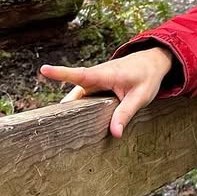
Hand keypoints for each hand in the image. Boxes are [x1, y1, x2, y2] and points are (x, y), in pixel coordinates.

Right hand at [40, 47, 173, 138]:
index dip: (61, 73)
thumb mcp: (141, 96)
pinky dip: (81, 109)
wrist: (152, 62)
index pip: (80, 75)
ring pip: (79, 98)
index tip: (43, 69)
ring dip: (73, 111)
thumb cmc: (147, 76)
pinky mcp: (96, 86)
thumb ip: (126, 113)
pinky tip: (78, 124)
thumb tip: (115, 133)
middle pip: (75, 95)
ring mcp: (94, 81)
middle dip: (64, 109)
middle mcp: (95, 77)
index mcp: (105, 74)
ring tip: (64, 131)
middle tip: (51, 126)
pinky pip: (84, 99)